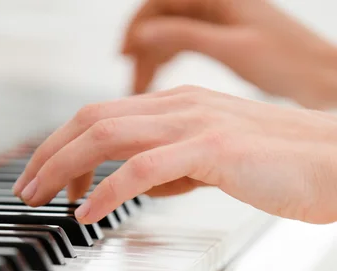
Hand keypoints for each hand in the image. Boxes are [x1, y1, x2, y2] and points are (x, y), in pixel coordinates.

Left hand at [13, 85, 336, 224]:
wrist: (335, 163)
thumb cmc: (280, 166)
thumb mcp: (212, 163)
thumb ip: (172, 169)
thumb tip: (135, 188)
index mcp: (179, 107)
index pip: (103, 117)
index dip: (64, 146)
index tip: (45, 176)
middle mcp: (181, 107)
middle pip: (91, 120)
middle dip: (49, 155)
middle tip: (26, 189)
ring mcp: (195, 124)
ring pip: (108, 136)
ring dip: (64, 168)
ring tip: (41, 199)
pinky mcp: (213, 149)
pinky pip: (143, 168)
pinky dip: (107, 190)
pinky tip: (87, 212)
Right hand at [122, 0, 336, 107]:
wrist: (319, 75)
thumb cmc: (287, 61)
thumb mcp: (232, 48)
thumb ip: (185, 37)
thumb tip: (142, 36)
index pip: (158, 2)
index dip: (135, 28)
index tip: (124, 56)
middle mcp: (212, 2)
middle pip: (159, 18)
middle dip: (141, 49)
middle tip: (131, 83)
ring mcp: (216, 18)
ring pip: (169, 33)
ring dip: (153, 60)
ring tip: (142, 93)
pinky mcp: (220, 36)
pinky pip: (183, 43)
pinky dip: (169, 63)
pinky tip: (163, 86)